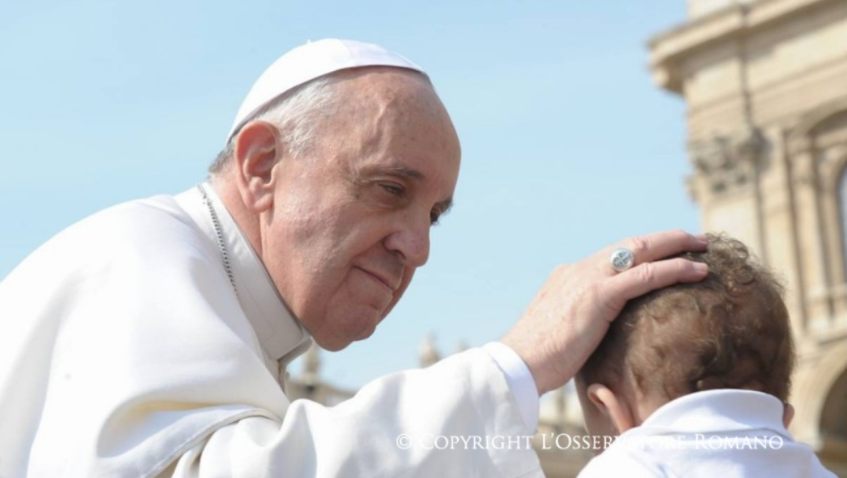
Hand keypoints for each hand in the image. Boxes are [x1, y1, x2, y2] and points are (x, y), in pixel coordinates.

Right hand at [501, 230, 708, 394]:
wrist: (517, 364)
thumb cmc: (538, 359)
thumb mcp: (564, 331)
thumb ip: (584, 322)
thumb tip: (601, 334)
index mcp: (569, 276)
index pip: (613, 255)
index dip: (642, 251)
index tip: (664, 251)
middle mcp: (579, 270)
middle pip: (630, 244)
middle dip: (664, 239)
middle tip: (693, 238)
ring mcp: (588, 279)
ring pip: (641, 251)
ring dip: (676, 245)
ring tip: (703, 245)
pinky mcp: (598, 295)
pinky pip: (645, 275)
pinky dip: (675, 269)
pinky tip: (698, 270)